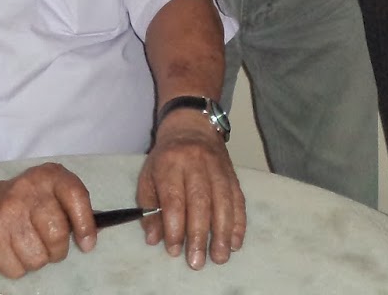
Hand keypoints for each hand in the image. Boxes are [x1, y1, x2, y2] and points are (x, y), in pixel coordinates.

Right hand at [0, 163, 96, 278]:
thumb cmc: (21, 203)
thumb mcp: (47, 192)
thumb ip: (71, 207)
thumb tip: (92, 236)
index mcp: (47, 175)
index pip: (76, 195)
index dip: (85, 224)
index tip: (87, 244)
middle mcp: (26, 191)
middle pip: (58, 235)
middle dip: (57, 249)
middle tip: (48, 245)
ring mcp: (7, 214)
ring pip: (38, 258)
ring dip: (36, 259)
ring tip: (26, 245)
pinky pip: (18, 269)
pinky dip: (17, 267)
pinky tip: (9, 251)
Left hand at [137, 115, 244, 268]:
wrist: (192, 126)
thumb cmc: (166, 158)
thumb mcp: (148, 176)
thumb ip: (149, 208)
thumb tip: (154, 238)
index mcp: (170, 164)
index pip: (174, 198)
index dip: (175, 226)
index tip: (175, 250)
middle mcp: (195, 163)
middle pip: (200, 201)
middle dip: (200, 234)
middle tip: (197, 261)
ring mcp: (217, 166)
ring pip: (223, 200)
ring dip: (223, 232)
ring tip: (221, 256)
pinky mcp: (232, 172)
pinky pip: (238, 198)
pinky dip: (239, 221)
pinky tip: (236, 241)